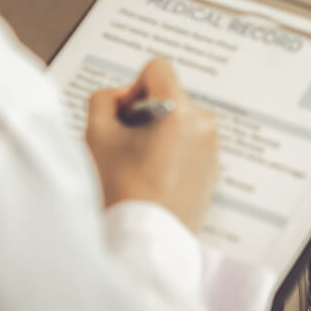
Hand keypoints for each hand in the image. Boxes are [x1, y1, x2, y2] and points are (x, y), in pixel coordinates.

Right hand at [86, 58, 219, 231]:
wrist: (146, 242)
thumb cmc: (120, 190)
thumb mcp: (96, 137)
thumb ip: (103, 101)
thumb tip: (120, 97)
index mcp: (180, 111)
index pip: (158, 68)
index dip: (134, 86)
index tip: (125, 116)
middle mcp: (204, 124)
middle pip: (169, 95)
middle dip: (145, 112)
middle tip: (126, 144)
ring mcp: (212, 147)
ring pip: (179, 120)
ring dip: (158, 131)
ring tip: (139, 165)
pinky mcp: (213, 168)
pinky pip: (189, 143)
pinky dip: (172, 151)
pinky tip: (154, 178)